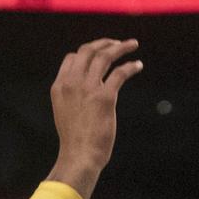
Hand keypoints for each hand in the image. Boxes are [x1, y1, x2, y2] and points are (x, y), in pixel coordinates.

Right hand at [47, 38, 142, 198]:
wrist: (79, 156)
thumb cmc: (75, 140)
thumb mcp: (65, 112)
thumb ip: (72, 96)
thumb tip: (85, 91)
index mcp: (59, 86)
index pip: (72, 57)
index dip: (87, 52)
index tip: (101, 53)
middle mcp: (71, 83)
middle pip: (88, 50)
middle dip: (104, 42)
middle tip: (118, 43)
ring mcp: (88, 88)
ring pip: (105, 56)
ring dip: (120, 47)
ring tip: (133, 44)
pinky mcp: (105, 97)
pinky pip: (120, 73)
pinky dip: (131, 66)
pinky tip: (138, 65)